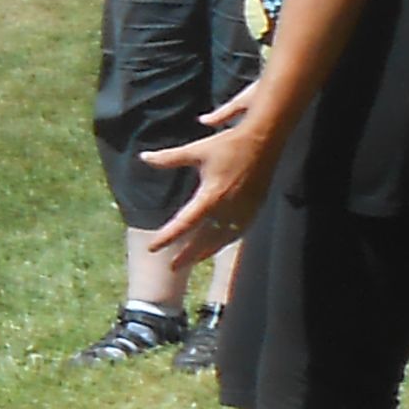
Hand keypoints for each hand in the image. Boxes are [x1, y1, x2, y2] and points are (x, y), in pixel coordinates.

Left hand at [137, 97, 272, 270]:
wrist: (264, 141)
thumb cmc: (228, 145)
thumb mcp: (195, 151)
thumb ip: (168, 158)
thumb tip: (143, 157)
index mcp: (211, 196)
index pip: (185, 223)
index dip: (168, 237)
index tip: (153, 248)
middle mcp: (228, 208)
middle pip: (204, 239)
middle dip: (188, 254)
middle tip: (172, 267)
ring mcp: (243, 210)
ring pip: (223, 239)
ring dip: (207, 251)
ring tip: (193, 259)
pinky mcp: (254, 208)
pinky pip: (238, 232)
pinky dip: (226, 241)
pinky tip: (219, 244)